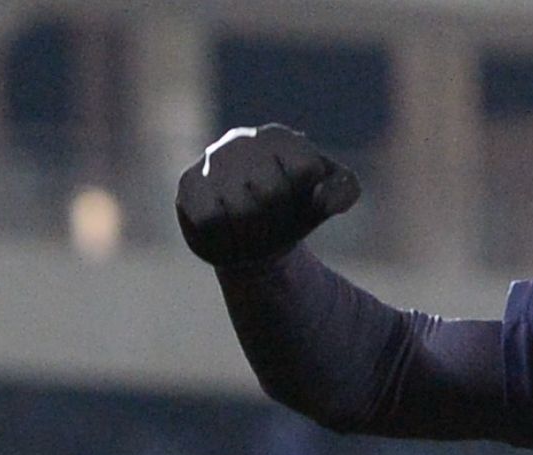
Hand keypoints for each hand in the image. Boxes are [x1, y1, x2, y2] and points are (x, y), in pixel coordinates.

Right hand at [175, 124, 361, 267]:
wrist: (258, 239)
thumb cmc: (295, 211)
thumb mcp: (332, 198)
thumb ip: (343, 190)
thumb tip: (324, 198)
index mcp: (280, 138)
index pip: (304, 169)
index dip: (309, 197)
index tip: (301, 199)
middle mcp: (242, 141)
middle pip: (270, 192)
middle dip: (277, 218)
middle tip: (273, 219)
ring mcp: (212, 161)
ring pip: (240, 209)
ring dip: (252, 231)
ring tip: (251, 226)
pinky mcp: (189, 185)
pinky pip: (210, 219)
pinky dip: (225, 235)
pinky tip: (228, 227)